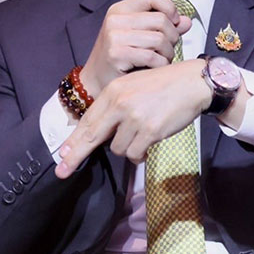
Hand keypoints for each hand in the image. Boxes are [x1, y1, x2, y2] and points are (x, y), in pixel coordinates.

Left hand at [55, 59, 209, 178]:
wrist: (192, 82)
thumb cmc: (164, 85)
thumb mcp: (132, 86)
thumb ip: (114, 105)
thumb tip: (98, 131)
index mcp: (113, 90)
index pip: (87, 119)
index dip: (73, 139)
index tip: (62, 154)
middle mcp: (120, 103)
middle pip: (92, 136)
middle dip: (75, 156)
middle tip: (62, 171)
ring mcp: (134, 118)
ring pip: (118, 148)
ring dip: (128, 147)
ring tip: (142, 133)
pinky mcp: (149, 131)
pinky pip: (136, 154)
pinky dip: (140, 153)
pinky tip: (149, 143)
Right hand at [79, 0, 191, 94]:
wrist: (94, 81)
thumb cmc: (117, 57)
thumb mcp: (138, 36)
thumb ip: (163, 26)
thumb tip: (185, 21)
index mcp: (120, 9)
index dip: (169, 7)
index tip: (174, 21)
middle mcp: (116, 19)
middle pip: (161, 19)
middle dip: (172, 37)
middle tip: (167, 48)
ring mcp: (114, 36)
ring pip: (160, 39)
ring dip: (167, 53)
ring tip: (162, 59)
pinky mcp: (117, 54)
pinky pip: (153, 57)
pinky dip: (160, 65)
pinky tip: (155, 68)